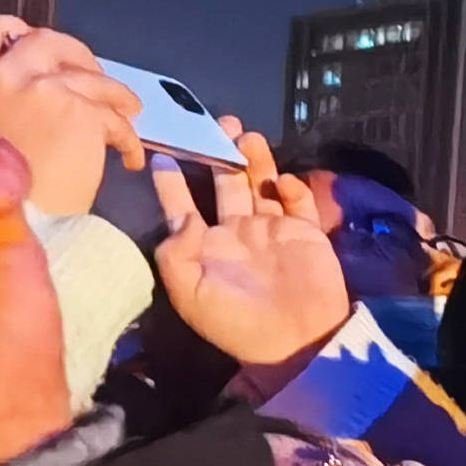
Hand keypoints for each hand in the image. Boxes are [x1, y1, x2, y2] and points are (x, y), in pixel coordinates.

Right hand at [0, 15, 139, 219]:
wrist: (27, 227)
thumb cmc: (3, 198)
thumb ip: (4, 103)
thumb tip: (45, 83)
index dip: (17, 30)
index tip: (40, 43)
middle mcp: (2, 77)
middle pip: (47, 41)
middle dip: (79, 55)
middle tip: (99, 77)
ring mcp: (41, 88)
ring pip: (91, 78)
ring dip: (117, 96)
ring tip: (131, 116)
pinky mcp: (79, 110)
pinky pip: (113, 115)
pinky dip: (128, 137)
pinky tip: (130, 159)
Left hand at [152, 128, 349, 368]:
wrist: (295, 341)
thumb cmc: (236, 321)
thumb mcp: (190, 293)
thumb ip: (175, 253)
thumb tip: (182, 217)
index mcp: (206, 246)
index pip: (182, 205)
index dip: (171, 181)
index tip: (161, 154)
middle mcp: (237, 232)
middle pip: (225, 182)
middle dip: (219, 152)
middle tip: (219, 124)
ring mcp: (272, 229)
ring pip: (260, 182)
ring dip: (254, 158)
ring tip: (246, 136)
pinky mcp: (305, 232)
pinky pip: (298, 201)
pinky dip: (291, 187)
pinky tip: (282, 184)